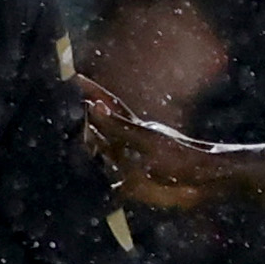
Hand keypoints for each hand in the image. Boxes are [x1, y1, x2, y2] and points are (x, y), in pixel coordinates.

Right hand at [75, 76, 214, 207]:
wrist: (204, 182)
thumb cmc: (181, 155)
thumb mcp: (147, 141)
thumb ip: (119, 127)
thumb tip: (94, 106)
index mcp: (133, 127)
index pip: (108, 104)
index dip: (92, 91)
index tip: (74, 77)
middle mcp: (128, 143)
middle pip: (100, 128)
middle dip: (82, 118)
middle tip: (60, 108)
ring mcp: (129, 163)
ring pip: (102, 153)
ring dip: (86, 148)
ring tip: (64, 140)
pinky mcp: (131, 185)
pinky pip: (109, 181)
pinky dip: (97, 180)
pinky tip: (84, 182)